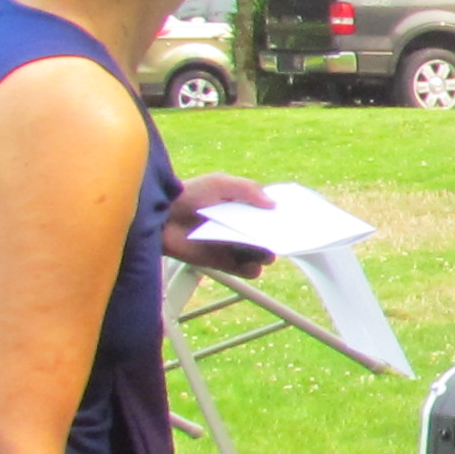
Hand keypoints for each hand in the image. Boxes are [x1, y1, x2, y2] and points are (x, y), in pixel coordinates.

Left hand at [162, 172, 277, 264]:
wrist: (160, 217)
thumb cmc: (187, 195)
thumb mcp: (219, 183)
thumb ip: (247, 189)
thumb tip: (273, 204)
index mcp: (244, 206)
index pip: (270, 213)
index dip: (282, 216)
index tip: (294, 218)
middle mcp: (241, 227)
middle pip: (269, 236)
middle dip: (278, 236)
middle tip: (280, 236)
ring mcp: (234, 246)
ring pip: (262, 255)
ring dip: (266, 254)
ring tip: (263, 250)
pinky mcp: (223, 262)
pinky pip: (247, 270)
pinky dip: (253, 269)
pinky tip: (251, 263)